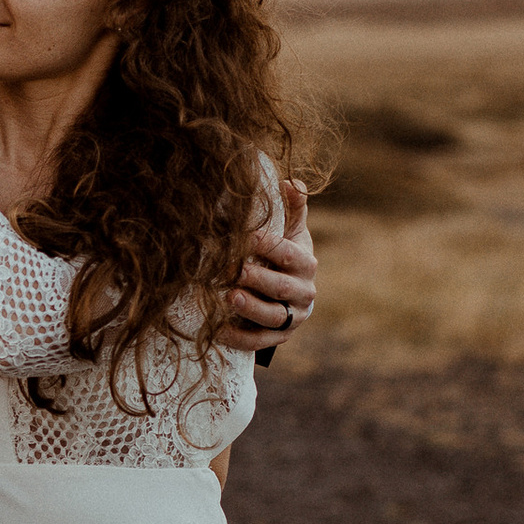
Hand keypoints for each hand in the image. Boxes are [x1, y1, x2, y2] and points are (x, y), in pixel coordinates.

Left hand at [218, 176, 316, 351]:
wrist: (293, 294)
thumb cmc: (286, 255)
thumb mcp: (291, 230)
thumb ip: (292, 208)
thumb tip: (290, 182)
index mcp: (305, 263)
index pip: (286, 252)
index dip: (265, 244)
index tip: (242, 237)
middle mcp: (304, 292)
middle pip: (281, 287)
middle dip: (256, 278)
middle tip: (230, 270)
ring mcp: (292, 317)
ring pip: (273, 316)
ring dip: (251, 308)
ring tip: (229, 298)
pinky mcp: (280, 337)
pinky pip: (260, 340)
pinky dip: (240, 337)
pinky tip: (218, 331)